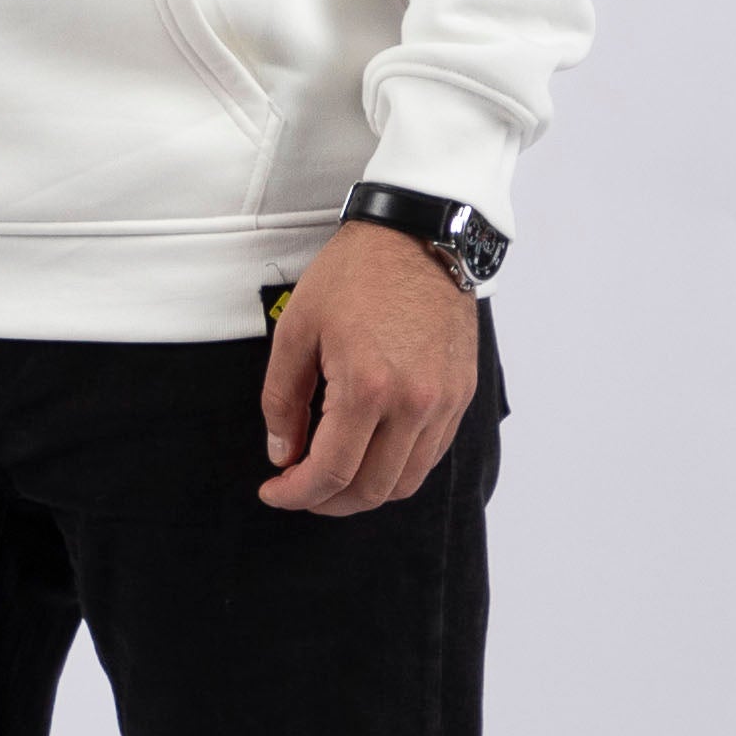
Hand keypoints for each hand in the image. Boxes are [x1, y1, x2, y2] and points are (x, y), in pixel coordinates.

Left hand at [255, 221, 478, 515]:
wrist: (419, 233)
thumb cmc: (355, 273)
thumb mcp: (296, 328)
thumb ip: (282, 399)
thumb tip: (283, 453)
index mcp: (367, 387)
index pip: (330, 473)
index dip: (295, 495)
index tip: (274, 491)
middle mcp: (414, 403)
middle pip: (371, 490)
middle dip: (327, 501)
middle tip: (299, 487)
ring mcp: (444, 401)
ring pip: (405, 482)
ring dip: (365, 491)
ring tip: (334, 475)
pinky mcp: (461, 393)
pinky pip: (431, 455)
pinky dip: (397, 467)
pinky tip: (370, 451)